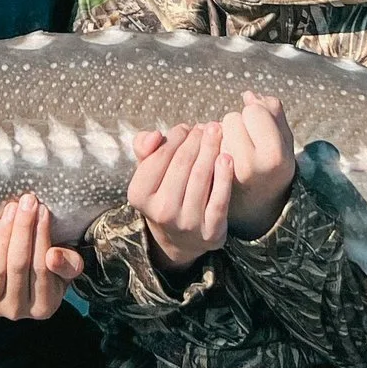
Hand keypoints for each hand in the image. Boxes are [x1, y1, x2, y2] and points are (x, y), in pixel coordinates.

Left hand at [0, 195, 84, 320]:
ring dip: (4, 234)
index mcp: (44, 308)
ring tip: (11, 209)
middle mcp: (18, 312)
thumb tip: (53, 256)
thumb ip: (68, 263)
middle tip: (26, 201)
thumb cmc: (49, 270)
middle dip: (22, 229)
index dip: (42, 237)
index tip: (43, 209)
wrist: (22, 281)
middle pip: (18, 266)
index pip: (42, 268)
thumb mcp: (67, 267)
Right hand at [127, 122, 233, 270]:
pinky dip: (224, 176)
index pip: (158, 156)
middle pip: (182, 163)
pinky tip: (227, 158)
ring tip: (217, 132)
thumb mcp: (147, 174)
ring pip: (201, 177)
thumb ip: (144, 148)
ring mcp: (187, 223)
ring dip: (211, 149)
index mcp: (139, 195)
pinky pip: (219, 199)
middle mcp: (161, 211)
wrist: (182, 240)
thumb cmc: (164, 194)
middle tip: (206, 126)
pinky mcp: (210, 231)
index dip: (175, 137)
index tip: (186, 127)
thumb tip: (155, 135)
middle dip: (196, 139)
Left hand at [219, 92, 295, 238]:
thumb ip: (273, 112)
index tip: (259, 127)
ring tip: (232, 150)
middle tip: (244, 140)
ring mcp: (225, 176)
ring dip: (219, 134)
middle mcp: (249, 167)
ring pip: (213, 130)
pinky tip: (215, 157)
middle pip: (231, 119)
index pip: (253, 111)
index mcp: (274, 156)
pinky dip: (205, 146)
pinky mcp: (207, 182)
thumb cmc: (273, 165)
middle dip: (235, 123)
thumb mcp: (284, 139)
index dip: (255, 114)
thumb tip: (248, 95)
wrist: (258, 206)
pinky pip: (199, 147)